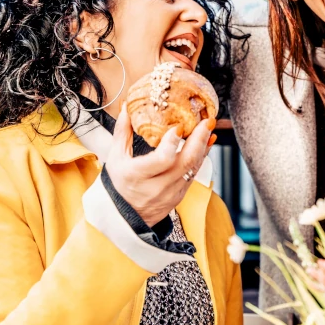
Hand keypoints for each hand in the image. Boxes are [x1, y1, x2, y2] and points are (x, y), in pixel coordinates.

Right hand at [105, 105, 215, 225]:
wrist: (128, 215)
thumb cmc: (121, 183)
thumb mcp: (116, 158)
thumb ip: (122, 133)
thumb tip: (126, 109)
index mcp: (137, 175)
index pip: (161, 160)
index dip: (172, 143)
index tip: (179, 127)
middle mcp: (157, 186)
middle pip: (185, 162)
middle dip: (199, 139)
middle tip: (206, 121)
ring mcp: (171, 192)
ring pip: (194, 167)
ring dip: (204, 146)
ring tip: (209, 127)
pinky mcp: (181, 194)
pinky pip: (195, 173)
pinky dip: (202, 156)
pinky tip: (206, 142)